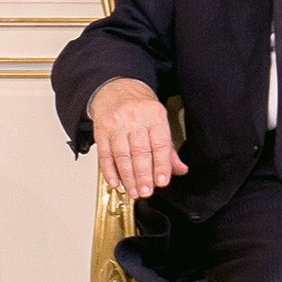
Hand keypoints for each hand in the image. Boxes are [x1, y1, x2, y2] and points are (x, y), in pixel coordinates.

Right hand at [88, 78, 187, 197]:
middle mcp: (135, 118)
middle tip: (146, 191)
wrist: (115, 89)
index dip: (161, 165)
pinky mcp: (101, 130)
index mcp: (154, 115)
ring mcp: (116, 124)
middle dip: (143, 175)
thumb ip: (168, 149)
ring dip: (127, 177)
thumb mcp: (159, 122)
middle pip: (140, 151)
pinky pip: (105, 154)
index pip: (160, 144)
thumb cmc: (140, 108)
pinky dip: (109, 171)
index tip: (162, 182)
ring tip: (133, 191)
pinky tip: (115, 182)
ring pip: (122, 155)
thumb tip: (180, 169)